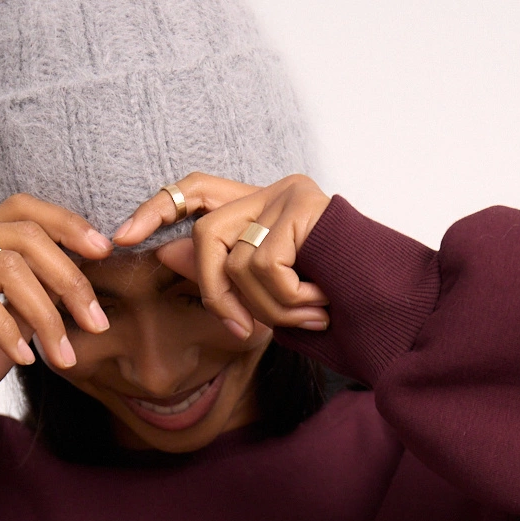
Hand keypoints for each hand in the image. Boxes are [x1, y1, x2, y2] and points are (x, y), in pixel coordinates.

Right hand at [0, 196, 112, 429]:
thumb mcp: (12, 328)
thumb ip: (37, 298)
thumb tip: (82, 280)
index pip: (23, 212)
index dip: (67, 224)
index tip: (104, 253)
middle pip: (23, 235)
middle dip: (69, 279)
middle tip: (96, 322)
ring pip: (5, 265)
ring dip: (46, 313)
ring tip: (62, 354)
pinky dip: (7, 329)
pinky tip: (23, 358)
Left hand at [114, 173, 331, 340]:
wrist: (399, 306)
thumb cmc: (340, 305)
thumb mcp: (271, 296)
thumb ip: (222, 272)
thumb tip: (165, 255)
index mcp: (262, 206)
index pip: (195, 190)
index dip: (156, 208)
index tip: (120, 237)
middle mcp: (274, 189)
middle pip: (206, 234)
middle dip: (212, 291)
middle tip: (238, 331)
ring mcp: (290, 194)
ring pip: (236, 259)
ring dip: (266, 306)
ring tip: (309, 316)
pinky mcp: (306, 206)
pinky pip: (265, 265)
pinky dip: (286, 300)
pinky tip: (321, 304)